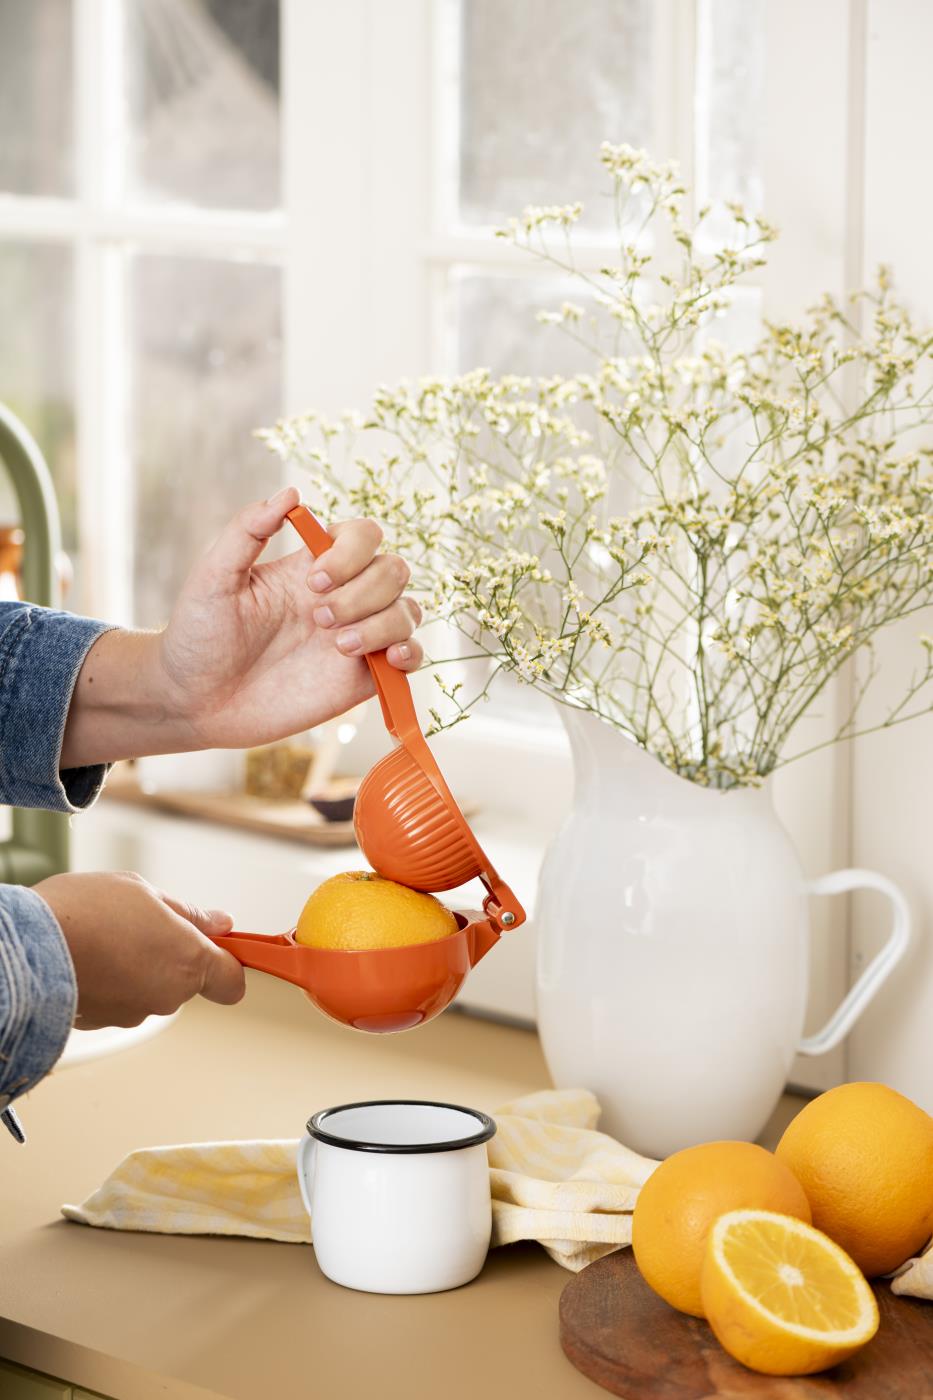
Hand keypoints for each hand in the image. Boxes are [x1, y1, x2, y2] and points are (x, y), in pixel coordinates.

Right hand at [34, 871, 245, 1029]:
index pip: (231, 981)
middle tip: (141, 924)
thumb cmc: (83, 915)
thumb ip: (187, 912)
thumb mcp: (143, 891)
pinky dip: (110, 981)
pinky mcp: (102, 1024)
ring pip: (149, 987)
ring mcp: (133, 1013)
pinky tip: (89, 957)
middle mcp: (167, 996)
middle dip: (169, 953)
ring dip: (136, 966)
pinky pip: (118, 998)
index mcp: (189, 962)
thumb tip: (218, 922)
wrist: (25, 952)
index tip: (219, 945)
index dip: (228, 962)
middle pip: (185, 978)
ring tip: (105, 937)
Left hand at [60, 487, 423, 764]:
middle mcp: (342, 597)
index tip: (313, 581)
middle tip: (318, 621)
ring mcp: (357, 637)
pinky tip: (385, 660)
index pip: (364, 536)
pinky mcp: (363, 678)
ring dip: (382, 624)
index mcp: (312, 567)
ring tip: (338, 646)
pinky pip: (411, 656)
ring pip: (408, 611)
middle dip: (363, 593)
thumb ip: (248, 530)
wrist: (196, 700)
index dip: (352, 552)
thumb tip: (292, 493)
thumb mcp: (214, 576)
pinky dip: (411, 653)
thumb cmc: (199, 635)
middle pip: (393, 571)